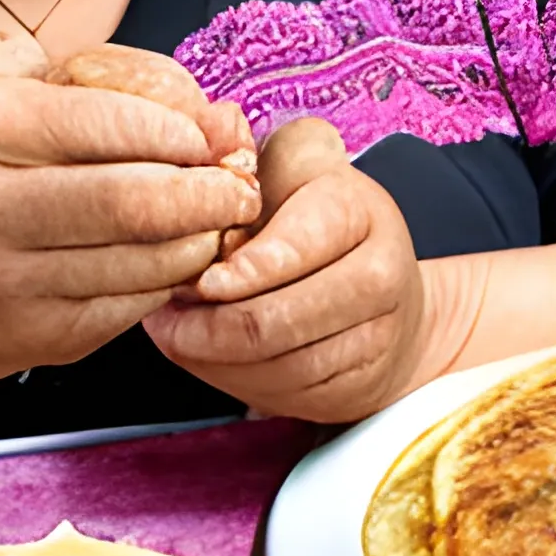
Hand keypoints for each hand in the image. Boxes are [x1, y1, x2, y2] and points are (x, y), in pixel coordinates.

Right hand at [0, 69, 261, 386]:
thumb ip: (99, 82)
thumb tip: (209, 111)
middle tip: (239, 184)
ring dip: (198, 242)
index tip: (210, 132)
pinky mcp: (22, 340)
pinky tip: (170, 260)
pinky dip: (161, 284)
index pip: (114, 125)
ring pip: (140, 264)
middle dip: (210, 192)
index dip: (183, 130)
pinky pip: (122, 310)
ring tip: (216, 222)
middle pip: (137, 202)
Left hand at [142, 117, 426, 421]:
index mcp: (359, 210)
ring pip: (274, 369)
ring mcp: (377, 340)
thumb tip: (197, 168)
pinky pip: (285, 398)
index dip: (233, 272)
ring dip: (211, 357)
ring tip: (176, 332)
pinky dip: (235, 381)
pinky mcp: (360, 391)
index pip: (290, 250)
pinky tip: (211, 355)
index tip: (195, 280)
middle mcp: (380, 276)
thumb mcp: (289, 165)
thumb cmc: (317, 215)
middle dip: (203, 325)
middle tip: (164, 313)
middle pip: (272, 323)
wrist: (392, 292)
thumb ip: (246, 158)